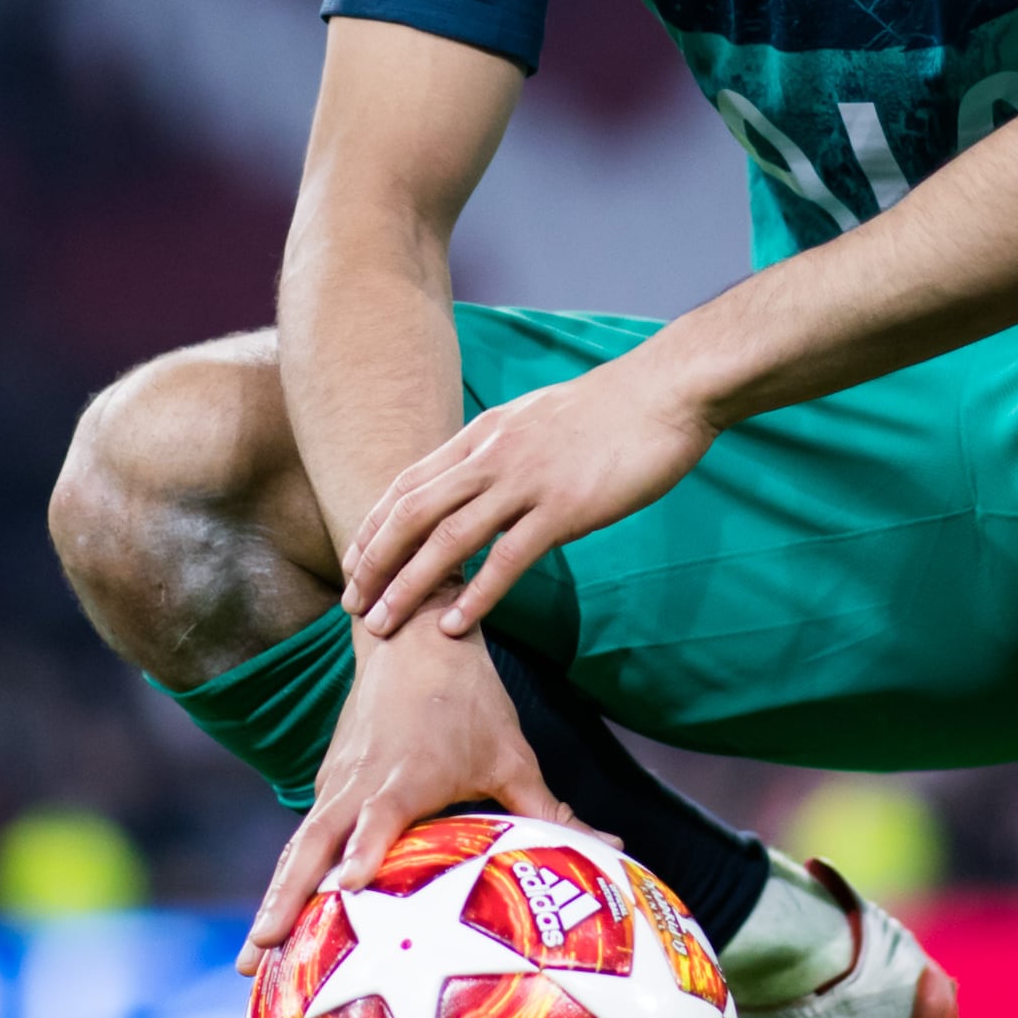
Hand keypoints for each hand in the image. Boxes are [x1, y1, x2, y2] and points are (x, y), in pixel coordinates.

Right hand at [244, 626, 567, 970]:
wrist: (411, 638)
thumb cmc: (469, 701)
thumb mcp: (514, 755)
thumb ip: (552, 810)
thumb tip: (615, 849)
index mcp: (405, 777)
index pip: (376, 820)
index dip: (361, 854)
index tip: (346, 891)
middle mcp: (359, 784)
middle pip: (311, 848)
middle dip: (284, 903)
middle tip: (261, 957)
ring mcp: (336, 785)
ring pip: (297, 850)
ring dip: (273, 902)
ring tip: (252, 961)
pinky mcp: (329, 785)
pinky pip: (304, 840)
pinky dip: (286, 881)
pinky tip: (278, 925)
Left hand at [339, 349, 715, 645]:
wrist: (665, 392)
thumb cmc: (610, 410)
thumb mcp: (536, 418)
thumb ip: (502, 448)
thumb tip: (479, 477)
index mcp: (483, 434)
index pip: (408, 483)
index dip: (374, 526)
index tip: (353, 563)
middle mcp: (492, 455)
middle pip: (412, 513)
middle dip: (375, 562)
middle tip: (352, 605)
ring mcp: (526, 481)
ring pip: (448, 538)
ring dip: (409, 585)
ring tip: (383, 624)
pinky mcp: (564, 508)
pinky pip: (509, 558)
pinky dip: (477, 594)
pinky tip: (455, 625)